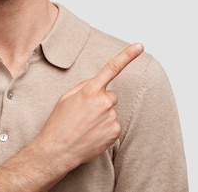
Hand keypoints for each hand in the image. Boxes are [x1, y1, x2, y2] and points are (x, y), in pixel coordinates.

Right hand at [38, 42, 143, 166]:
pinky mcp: (115, 132)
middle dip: (101, 102)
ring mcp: (111, 117)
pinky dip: (105, 129)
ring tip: (86, 126)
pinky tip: (92, 134)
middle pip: (111, 95)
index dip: (127, 55)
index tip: (140, 46)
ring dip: (102, 117)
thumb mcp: (66, 97)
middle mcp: (104, 102)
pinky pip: (114, 125)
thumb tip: (98, 83)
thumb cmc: (59, 123)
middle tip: (85, 114)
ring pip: (111, 111)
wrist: (57, 151)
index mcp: (90, 90)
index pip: (112, 68)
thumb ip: (85, 86)